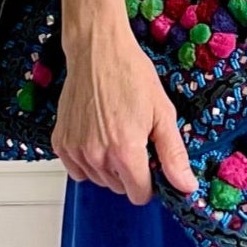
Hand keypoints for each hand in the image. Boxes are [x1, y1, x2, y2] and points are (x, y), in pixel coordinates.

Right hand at [52, 23, 199, 205]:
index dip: (151, 183)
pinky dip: (88, 162)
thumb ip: (173, 155)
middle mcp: (96, 154)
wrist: (98, 51)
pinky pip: (77, 170)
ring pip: (99, 180)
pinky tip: (97, 137)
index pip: (139, 195)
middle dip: (131, 172)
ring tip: (115, 134)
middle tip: (135, 140)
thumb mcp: (163, 113)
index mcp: (125, 150)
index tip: (152, 164)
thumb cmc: (130, 75)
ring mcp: (75, 150)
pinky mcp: (61, 143)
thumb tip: (185, 186)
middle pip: (119, 188)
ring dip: (110, 167)